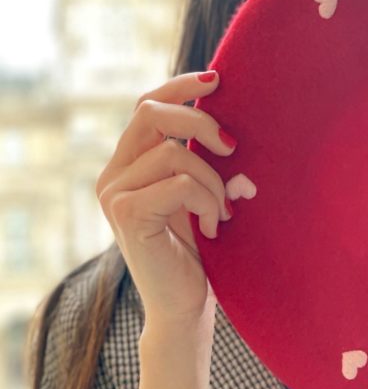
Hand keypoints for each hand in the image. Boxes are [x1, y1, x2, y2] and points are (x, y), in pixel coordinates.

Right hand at [95, 70, 236, 327]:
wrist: (185, 308)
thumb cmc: (201, 255)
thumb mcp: (202, 196)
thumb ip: (203, 161)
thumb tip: (228, 127)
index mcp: (129, 164)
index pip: (147, 105)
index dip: (180, 87)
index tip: (218, 81)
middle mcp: (113, 174)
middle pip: (150, 112)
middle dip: (199, 122)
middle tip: (233, 147)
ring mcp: (114, 193)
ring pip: (172, 153)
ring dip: (212, 180)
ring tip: (223, 212)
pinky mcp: (125, 213)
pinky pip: (178, 183)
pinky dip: (206, 200)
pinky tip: (213, 226)